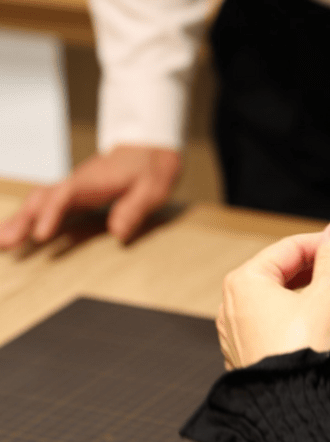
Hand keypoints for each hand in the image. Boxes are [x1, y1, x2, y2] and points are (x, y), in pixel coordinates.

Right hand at [0, 145, 180, 248]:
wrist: (148, 148)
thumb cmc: (151, 169)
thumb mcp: (152, 190)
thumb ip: (135, 209)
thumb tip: (118, 233)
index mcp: (93, 182)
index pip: (64, 196)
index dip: (50, 215)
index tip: (40, 235)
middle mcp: (76, 183)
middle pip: (42, 199)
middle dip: (22, 221)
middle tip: (4, 244)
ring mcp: (72, 188)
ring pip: (38, 202)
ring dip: (18, 221)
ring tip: (1, 243)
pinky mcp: (73, 194)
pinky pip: (45, 205)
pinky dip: (28, 218)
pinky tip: (15, 233)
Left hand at [216, 219, 329, 369]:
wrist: (293, 412)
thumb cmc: (305, 351)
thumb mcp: (329, 296)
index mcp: (245, 281)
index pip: (291, 247)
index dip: (326, 243)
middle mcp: (233, 305)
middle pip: (283, 274)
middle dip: (318, 271)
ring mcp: (238, 335)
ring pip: (280, 302)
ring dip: (311, 297)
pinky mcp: (249, 359)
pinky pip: (277, 328)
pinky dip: (299, 321)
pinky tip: (323, 329)